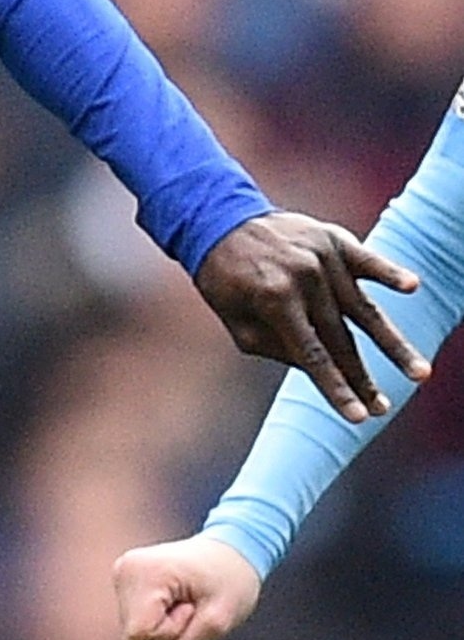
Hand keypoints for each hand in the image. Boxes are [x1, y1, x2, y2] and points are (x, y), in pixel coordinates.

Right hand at [113, 534, 261, 639]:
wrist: (235, 550)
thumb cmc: (231, 584)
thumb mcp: (212, 626)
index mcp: (146, 573)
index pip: (140, 634)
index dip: (171, 631)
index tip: (194, 607)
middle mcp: (125, 568)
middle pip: (134, 632)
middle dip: (166, 628)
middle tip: (193, 603)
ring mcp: (121, 571)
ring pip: (133, 629)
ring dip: (162, 622)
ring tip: (186, 598)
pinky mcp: (123, 577)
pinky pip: (134, 619)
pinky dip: (156, 615)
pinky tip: (175, 596)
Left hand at [194, 212, 427, 421]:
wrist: (221, 222)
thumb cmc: (225, 282)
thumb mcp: (237, 322)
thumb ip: (275, 347)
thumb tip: (317, 369)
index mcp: (276, 302)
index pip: (313, 356)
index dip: (336, 389)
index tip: (357, 418)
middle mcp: (305, 280)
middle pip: (343, 339)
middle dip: (363, 378)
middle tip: (383, 409)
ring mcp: (324, 259)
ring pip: (366, 309)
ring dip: (394, 345)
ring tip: (419, 374)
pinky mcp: (336, 240)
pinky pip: (369, 260)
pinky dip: (390, 274)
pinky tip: (412, 288)